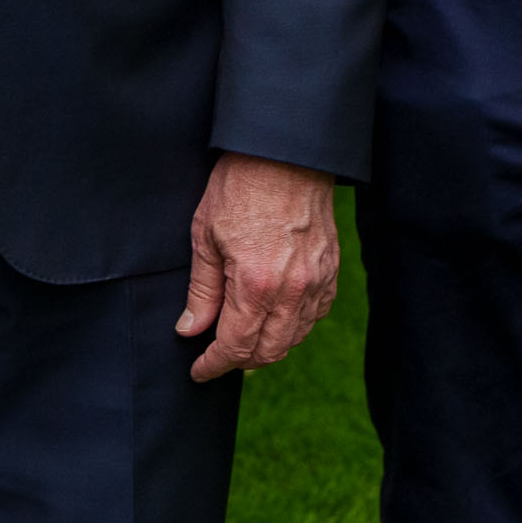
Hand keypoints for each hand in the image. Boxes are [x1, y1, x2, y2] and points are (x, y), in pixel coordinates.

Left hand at [178, 154, 338, 381]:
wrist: (285, 152)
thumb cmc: (240, 186)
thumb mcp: (205, 235)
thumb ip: (202, 290)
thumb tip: (190, 329)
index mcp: (256, 284)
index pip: (236, 347)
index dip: (214, 364)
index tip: (199, 370)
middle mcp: (292, 291)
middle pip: (269, 351)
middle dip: (240, 362)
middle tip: (217, 357)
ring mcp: (317, 281)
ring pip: (295, 338)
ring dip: (268, 347)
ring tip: (244, 340)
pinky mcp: (331, 269)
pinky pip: (316, 314)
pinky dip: (295, 326)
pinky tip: (277, 317)